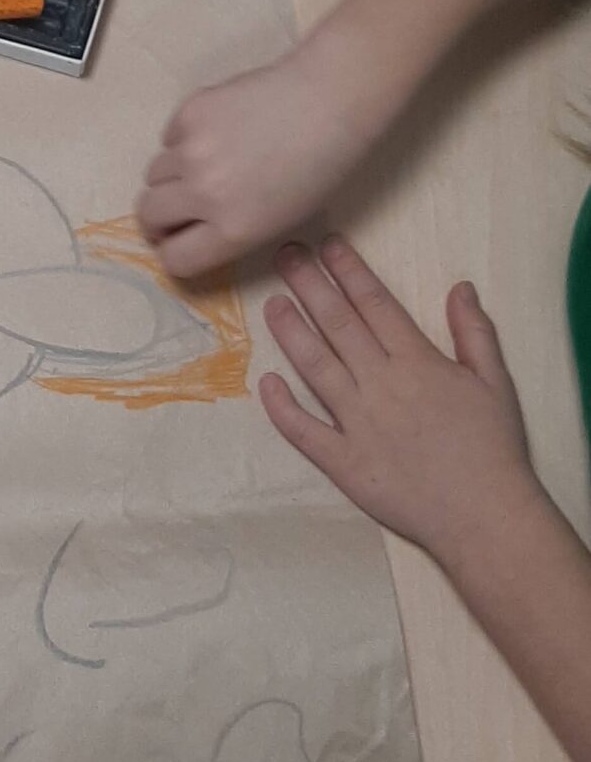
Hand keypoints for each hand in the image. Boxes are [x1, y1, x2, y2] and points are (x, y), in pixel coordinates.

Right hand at [138, 43, 368, 279]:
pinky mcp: (189, 112)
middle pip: (147, 215)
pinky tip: (219, 131)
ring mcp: (192, 150)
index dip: (174, 252)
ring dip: (172, 176)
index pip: (173, 259)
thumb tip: (190, 230)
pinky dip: (183, 140)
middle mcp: (204, 194)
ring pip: (153, 174)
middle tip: (178, 207)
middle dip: (159, 218)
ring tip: (206, 164)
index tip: (179, 241)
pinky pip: (168, 137)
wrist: (330, 101)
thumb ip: (229, 232)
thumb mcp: (279, 220)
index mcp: (233, 230)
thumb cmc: (319, 167)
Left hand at [259, 236, 538, 565]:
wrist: (485, 516)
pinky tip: (265, 382)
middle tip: (285, 255)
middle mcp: (381, 385)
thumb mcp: (495, 382)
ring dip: (291, 333)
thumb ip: (474, 332)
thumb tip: (460, 286)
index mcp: (417, 362)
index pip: (374, 304)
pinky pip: (304, 431)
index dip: (348, 270)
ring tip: (272, 304)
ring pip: (315, 367)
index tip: (327, 244)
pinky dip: (282, 407)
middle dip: (310, 285)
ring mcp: (358, 424)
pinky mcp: (344, 463)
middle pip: (338, 325)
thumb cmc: (494, 448)